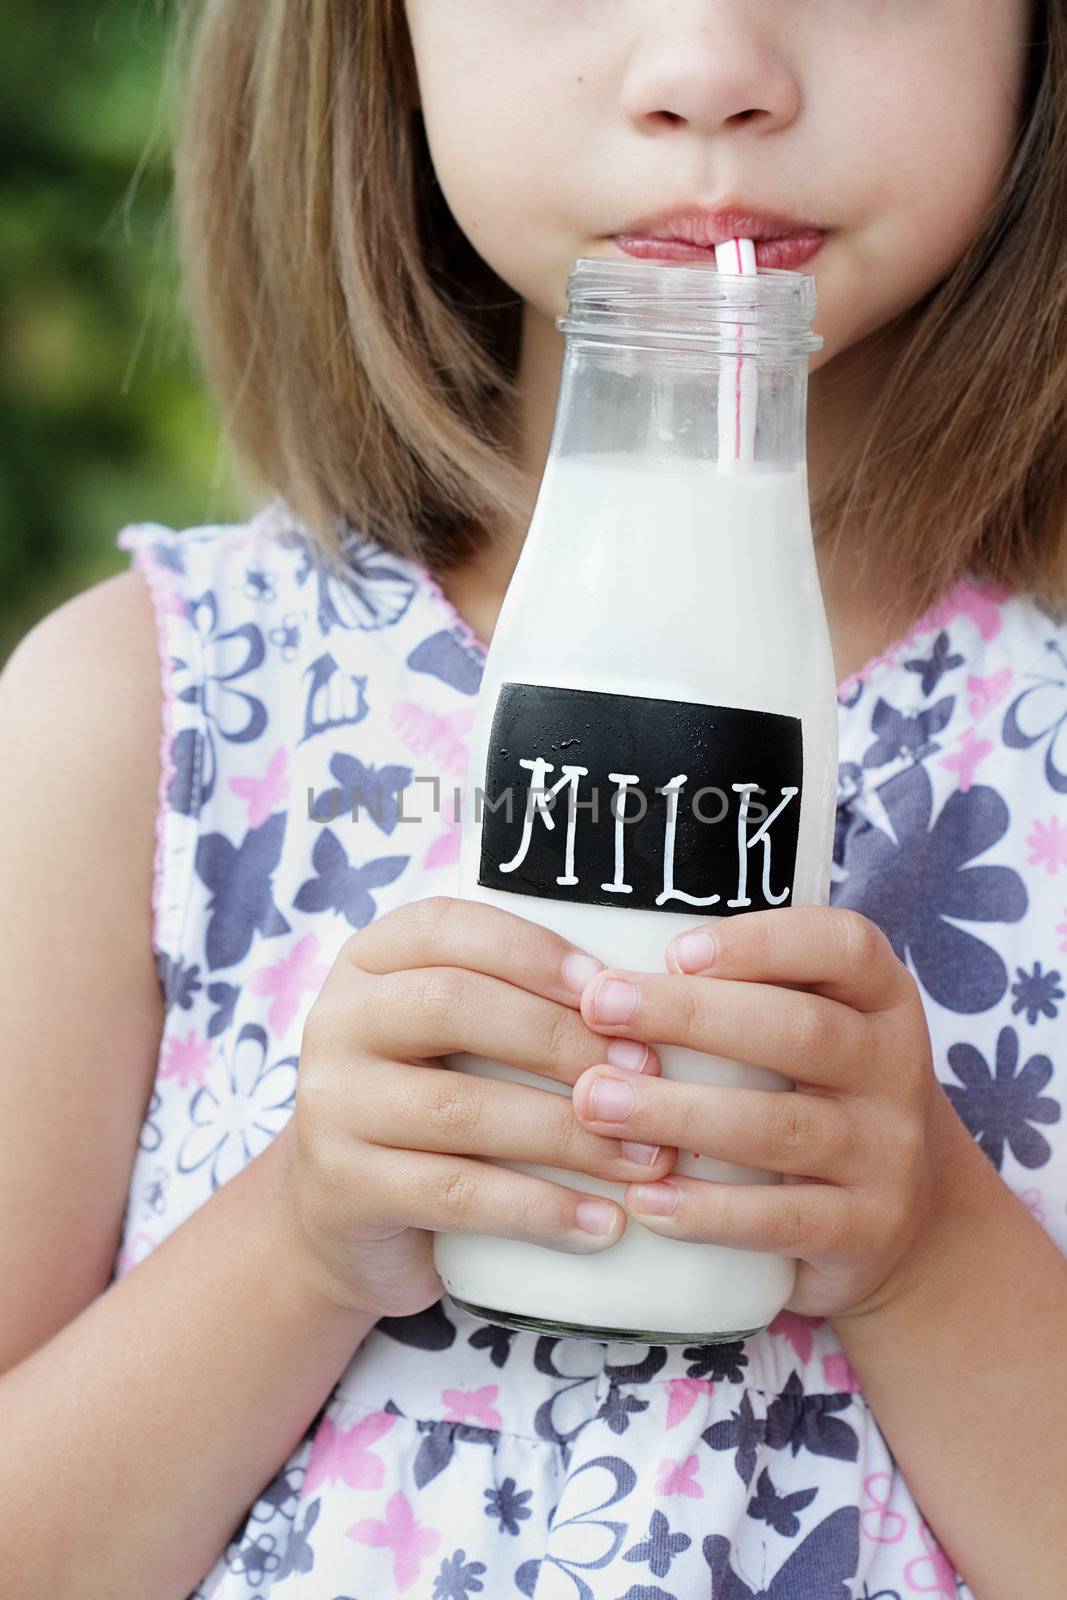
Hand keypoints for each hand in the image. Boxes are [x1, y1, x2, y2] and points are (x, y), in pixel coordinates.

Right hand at [284, 896, 676, 1317]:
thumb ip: (518, 1000)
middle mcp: (337, 1022)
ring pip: (462, 1107)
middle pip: (455, 1007)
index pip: (445, 927)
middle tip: (648, 1075)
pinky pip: (456, 1194)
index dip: (529, 949)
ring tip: (645, 1157)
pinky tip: (603, 1222)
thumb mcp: (455, 1037)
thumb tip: (653, 994)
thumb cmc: (433, 1104)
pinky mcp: (345, 1190)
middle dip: (563, 1039)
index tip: (606, 985)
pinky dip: (540, 1209)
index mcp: (369, 963)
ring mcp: (332, 1107)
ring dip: (569, 1134)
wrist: (342, 1220)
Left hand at [570, 906, 964, 1319]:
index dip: (762, 942)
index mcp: (884, 999)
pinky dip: (708, 1211)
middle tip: (600, 1008)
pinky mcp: (867, 1232)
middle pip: (801, 1031)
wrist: (917, 1220)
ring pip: (781, 1128)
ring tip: (595, 1103)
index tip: (674, 951)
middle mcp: (897, 1068)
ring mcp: (889, 1155)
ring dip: (678, 1112)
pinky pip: (783, 1220)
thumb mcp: (818, 1028)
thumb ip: (748, 992)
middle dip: (691, 1016)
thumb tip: (607, 969)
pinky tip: (643, 1197)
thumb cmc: (824, 1094)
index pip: (844, 945)